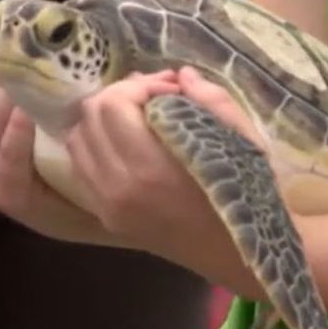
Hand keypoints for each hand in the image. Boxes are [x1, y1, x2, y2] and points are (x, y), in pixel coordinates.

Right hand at [0, 35, 115, 244]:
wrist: (66, 196)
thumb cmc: (34, 137)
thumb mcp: (6, 98)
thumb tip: (12, 24)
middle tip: (28, 59)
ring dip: (14, 93)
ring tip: (39, 79)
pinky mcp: (3, 194)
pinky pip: (8, 153)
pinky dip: (20, 128)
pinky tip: (34, 111)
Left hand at [65, 67, 264, 259]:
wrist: (243, 254)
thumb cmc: (250, 194)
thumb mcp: (244, 139)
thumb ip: (211, 100)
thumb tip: (181, 74)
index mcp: (152, 168)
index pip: (114, 104)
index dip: (142, 84)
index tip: (173, 90)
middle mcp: (120, 188)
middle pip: (90, 116)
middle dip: (120, 95)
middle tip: (154, 97)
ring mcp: (108, 206)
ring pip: (77, 140)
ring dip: (102, 119)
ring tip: (138, 118)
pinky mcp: (107, 217)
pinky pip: (81, 167)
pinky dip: (95, 145)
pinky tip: (126, 143)